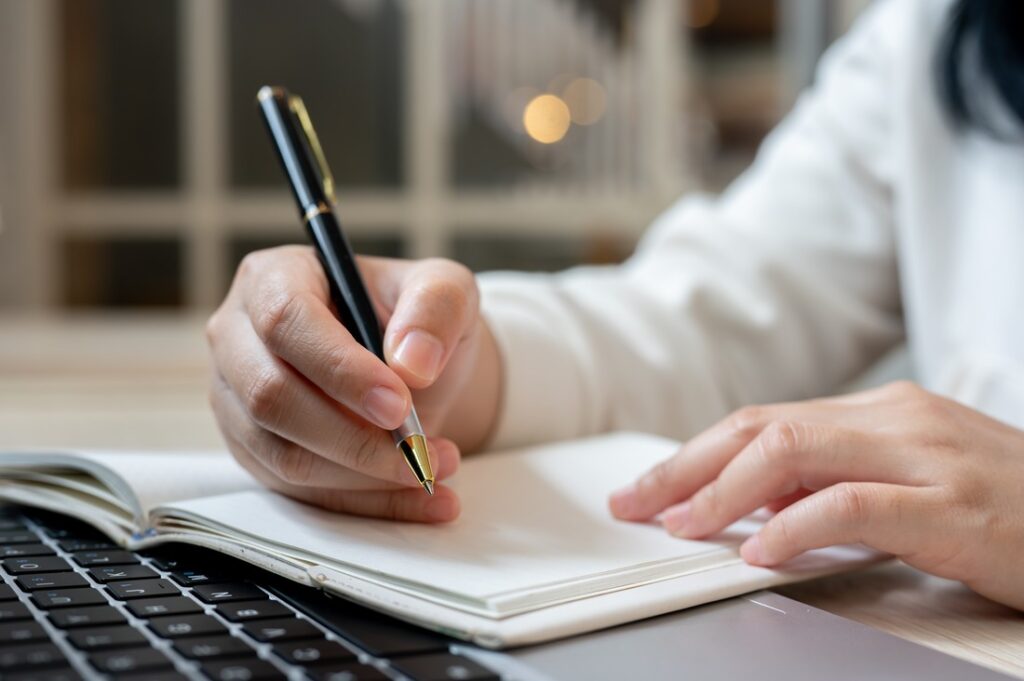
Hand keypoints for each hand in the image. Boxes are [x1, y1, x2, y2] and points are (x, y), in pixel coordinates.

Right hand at [206, 246, 501, 521]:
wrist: (411, 367)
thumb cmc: (415, 317)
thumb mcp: (444, 289)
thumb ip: (436, 307)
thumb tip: (413, 362)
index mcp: (273, 278)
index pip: (284, 321)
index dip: (338, 369)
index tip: (398, 404)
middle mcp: (238, 337)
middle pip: (270, 395)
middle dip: (352, 436)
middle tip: (422, 449)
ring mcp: (237, 400)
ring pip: (283, 455)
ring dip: (365, 476)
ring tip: (434, 467)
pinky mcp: (254, 452)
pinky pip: (300, 492)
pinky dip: (366, 502)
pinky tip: (424, 498)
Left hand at [609, 381, 1023, 609]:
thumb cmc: (1007, 505)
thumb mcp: (910, 481)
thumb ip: (836, 481)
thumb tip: (757, 502)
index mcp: (880, 410)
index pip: (763, 420)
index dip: (696, 455)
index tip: (649, 487)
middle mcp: (895, 418)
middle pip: (761, 427)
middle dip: (687, 467)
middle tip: (637, 502)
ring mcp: (925, 455)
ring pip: (793, 450)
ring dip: (723, 492)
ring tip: (683, 526)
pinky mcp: (951, 505)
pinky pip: (851, 504)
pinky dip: (794, 525)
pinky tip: (760, 550)